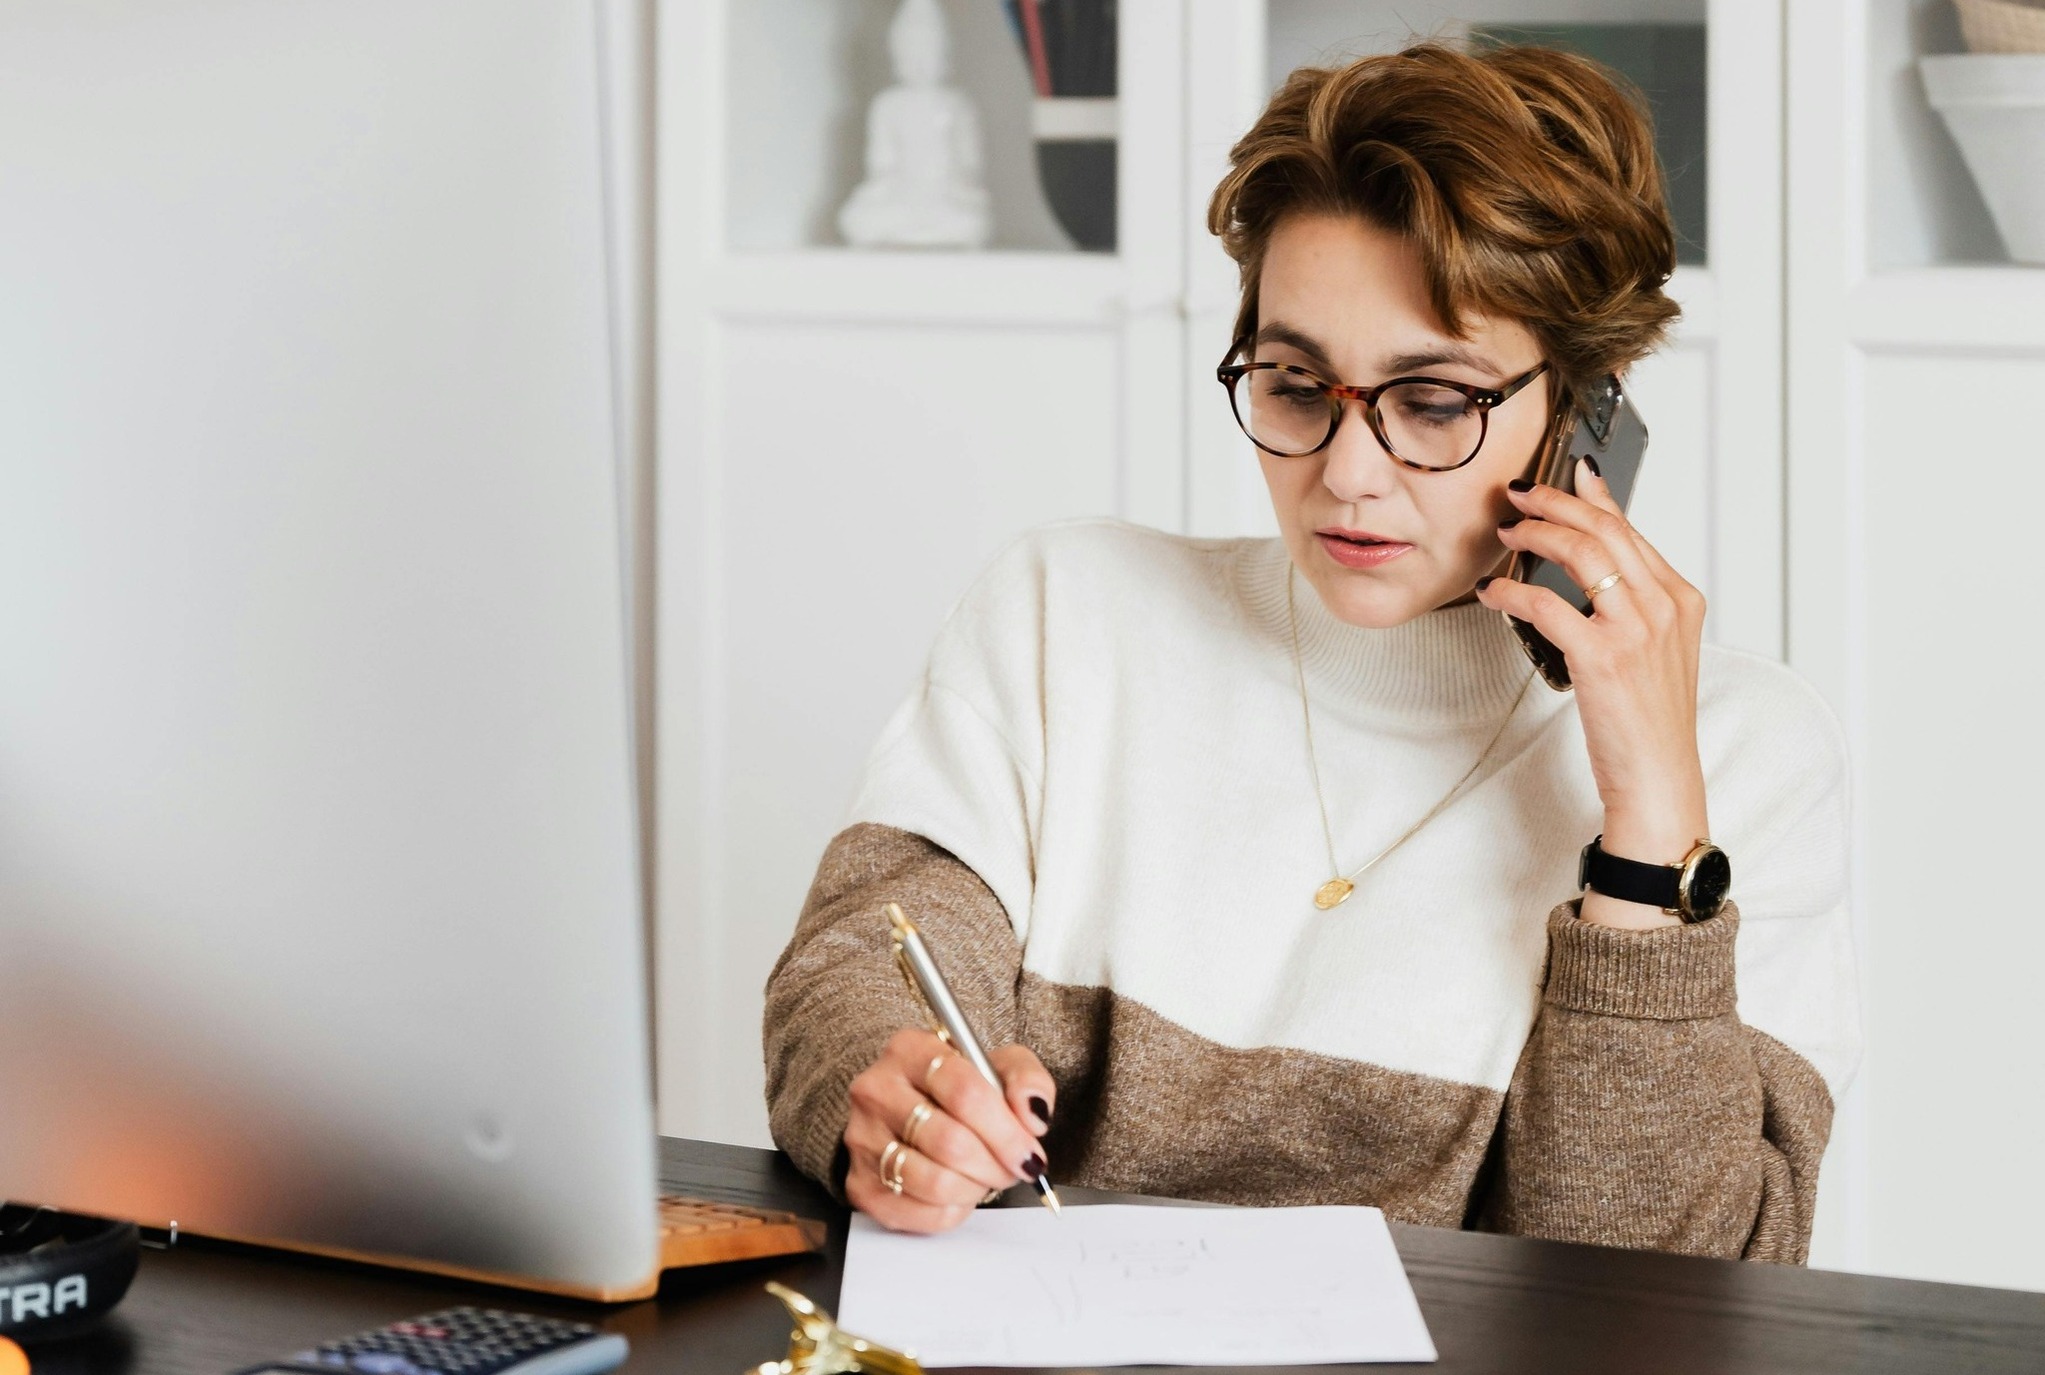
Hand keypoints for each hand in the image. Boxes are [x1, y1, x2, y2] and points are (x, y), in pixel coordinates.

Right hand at [843, 1028, 1055, 1232]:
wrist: (913, 1113)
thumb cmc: (960, 1090)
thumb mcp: (1000, 1067)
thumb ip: (1027, 1080)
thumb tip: (1032, 1116)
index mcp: (911, 1050)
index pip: (965, 1092)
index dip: (1006, 1131)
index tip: (1030, 1152)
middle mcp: (876, 1090)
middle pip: (951, 1142)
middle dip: (996, 1164)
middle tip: (1014, 1169)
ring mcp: (862, 1138)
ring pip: (935, 1182)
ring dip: (975, 1187)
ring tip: (984, 1176)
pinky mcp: (860, 1184)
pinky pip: (918, 1213)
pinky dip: (952, 1210)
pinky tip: (960, 1192)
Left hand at [1478, 458, 1709, 929]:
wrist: (1660, 777)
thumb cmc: (1650, 721)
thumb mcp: (1655, 651)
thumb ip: (1632, 604)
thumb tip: (1591, 566)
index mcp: (1681, 598)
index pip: (1631, 530)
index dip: (1592, 498)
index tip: (1565, 475)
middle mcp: (1664, 605)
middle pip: (1604, 529)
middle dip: (1555, 502)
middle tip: (1519, 493)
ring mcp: (1637, 629)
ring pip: (1580, 553)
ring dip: (1535, 533)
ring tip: (1506, 531)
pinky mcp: (1603, 656)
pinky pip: (1547, 604)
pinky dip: (1513, 590)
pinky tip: (1493, 591)